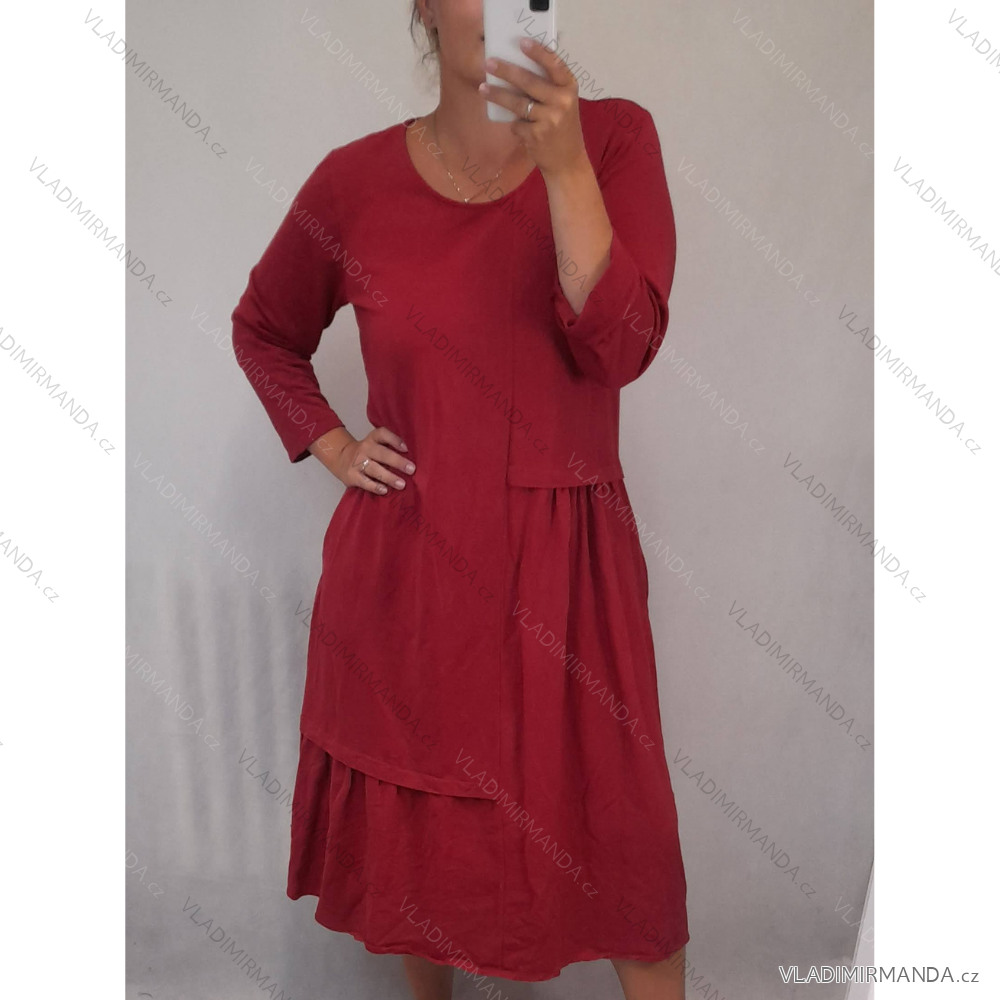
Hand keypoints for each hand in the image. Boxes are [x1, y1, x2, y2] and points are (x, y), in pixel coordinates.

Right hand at [311, 426, 414, 495]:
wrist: (340, 458)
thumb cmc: (367, 452)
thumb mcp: (375, 444)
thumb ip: (390, 448)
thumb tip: (413, 459)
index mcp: (372, 438)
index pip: (383, 434)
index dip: (395, 440)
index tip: (406, 449)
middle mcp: (365, 448)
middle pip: (382, 454)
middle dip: (398, 461)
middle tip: (412, 469)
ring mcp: (357, 462)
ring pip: (374, 469)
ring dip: (389, 477)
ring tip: (402, 484)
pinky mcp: (352, 476)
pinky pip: (365, 482)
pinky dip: (375, 486)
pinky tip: (385, 490)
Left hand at [480, 37, 587, 177]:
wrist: (568, 161)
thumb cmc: (562, 127)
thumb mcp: (563, 103)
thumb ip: (548, 87)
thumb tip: (516, 68)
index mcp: (569, 88)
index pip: (554, 64)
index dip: (538, 52)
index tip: (521, 42)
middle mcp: (562, 101)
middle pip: (529, 81)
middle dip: (506, 72)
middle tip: (488, 64)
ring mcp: (549, 119)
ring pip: (517, 103)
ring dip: (497, 95)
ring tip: (483, 89)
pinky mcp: (537, 135)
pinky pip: (517, 124)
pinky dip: (515, 125)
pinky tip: (519, 128)